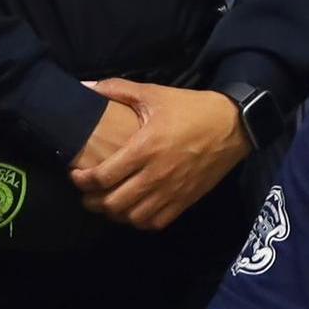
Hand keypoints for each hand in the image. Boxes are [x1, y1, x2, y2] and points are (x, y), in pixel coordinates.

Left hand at [72, 81, 247, 230]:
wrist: (233, 125)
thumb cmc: (190, 108)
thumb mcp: (154, 93)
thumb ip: (116, 89)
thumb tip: (84, 86)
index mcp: (145, 148)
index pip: (103, 176)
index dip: (82, 180)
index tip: (75, 174)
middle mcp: (156, 174)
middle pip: (113, 203)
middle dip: (92, 201)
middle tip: (87, 192)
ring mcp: (172, 191)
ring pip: (132, 218)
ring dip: (114, 213)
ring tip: (108, 202)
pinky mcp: (185, 200)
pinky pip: (155, 223)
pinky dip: (139, 221)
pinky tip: (134, 209)